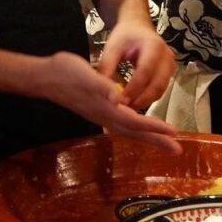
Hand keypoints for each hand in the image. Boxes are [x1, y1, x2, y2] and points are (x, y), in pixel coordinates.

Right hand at [42, 51, 180, 153]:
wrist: (44, 77)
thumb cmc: (64, 72)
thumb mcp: (84, 74)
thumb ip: (101, 86)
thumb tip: (117, 97)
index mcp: (104, 106)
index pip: (133, 120)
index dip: (153, 127)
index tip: (172, 132)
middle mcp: (103, 114)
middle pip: (133, 131)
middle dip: (155, 139)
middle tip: (177, 149)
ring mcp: (99, 114)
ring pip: (128, 129)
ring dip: (147, 136)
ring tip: (165, 141)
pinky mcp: (97, 110)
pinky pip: (121, 124)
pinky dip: (134, 127)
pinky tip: (139, 126)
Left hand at [97, 20, 174, 111]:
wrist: (137, 27)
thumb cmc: (125, 36)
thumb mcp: (113, 47)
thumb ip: (107, 67)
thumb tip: (103, 90)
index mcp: (153, 45)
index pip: (145, 71)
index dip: (134, 88)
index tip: (121, 100)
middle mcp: (166, 56)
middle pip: (157, 84)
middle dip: (141, 99)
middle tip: (125, 109)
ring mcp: (170, 65)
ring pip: (160, 90)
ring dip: (145, 101)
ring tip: (128, 108)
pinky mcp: (168, 73)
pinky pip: (160, 90)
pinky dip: (148, 98)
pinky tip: (134, 101)